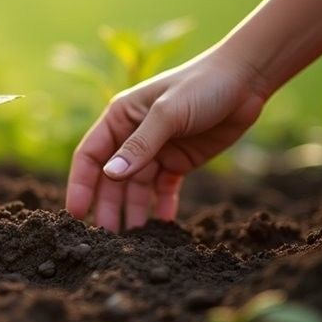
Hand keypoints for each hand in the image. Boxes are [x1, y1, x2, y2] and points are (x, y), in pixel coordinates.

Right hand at [65, 52, 266, 231]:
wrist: (245, 81)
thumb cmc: (200, 85)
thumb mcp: (167, 114)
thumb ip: (139, 146)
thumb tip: (110, 175)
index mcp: (119, 118)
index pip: (89, 156)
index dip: (80, 184)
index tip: (76, 213)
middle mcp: (131, 136)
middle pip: (111, 178)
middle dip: (108, 206)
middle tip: (106, 238)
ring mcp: (155, 151)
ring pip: (136, 188)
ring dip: (134, 211)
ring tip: (135, 240)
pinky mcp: (178, 162)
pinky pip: (164, 190)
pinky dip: (162, 207)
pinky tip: (163, 227)